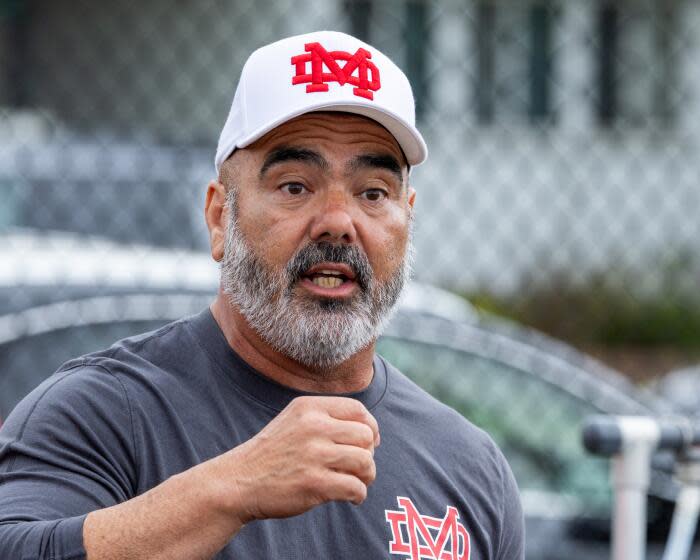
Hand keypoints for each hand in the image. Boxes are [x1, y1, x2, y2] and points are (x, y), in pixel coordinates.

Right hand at [209, 396, 379, 523]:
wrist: (239, 481)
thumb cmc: (273, 452)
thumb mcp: (295, 420)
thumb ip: (327, 418)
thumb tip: (371, 432)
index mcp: (309, 408)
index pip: (358, 410)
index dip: (371, 427)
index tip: (370, 442)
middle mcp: (313, 427)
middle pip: (366, 436)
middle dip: (370, 453)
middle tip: (360, 466)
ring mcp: (314, 455)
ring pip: (365, 462)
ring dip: (368, 475)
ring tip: (358, 481)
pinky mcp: (314, 484)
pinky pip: (355, 487)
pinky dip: (359, 495)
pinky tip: (351, 497)